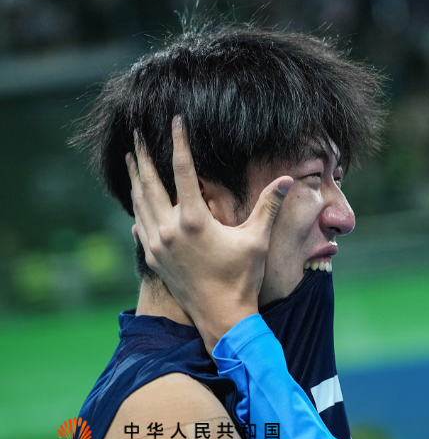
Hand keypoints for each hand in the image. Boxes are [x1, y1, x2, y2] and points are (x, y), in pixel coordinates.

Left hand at [127, 115, 291, 352]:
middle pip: (149, 183)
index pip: (183, 170)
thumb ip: (269, 206)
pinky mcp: (154, 258)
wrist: (222, 318)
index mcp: (193, 220)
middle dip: (142, 156)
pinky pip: (140, 225)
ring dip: (135, 179)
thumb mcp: (257, 239)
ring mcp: (157, 245)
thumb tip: (287, 178)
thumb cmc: (243, 278)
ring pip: (140, 203)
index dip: (179, 142)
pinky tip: (137, 203)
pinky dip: (138, 208)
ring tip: (131, 159)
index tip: (176, 120)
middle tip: (136, 134)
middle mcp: (169, 230)